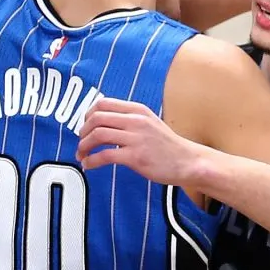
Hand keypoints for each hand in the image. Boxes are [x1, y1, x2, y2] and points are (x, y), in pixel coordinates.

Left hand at [76, 98, 202, 185]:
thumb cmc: (168, 146)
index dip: (88, 114)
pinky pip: (105, 155)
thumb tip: (104, 123)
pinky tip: (89, 165)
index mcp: (138, 110)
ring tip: (82, 155)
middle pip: (97, 118)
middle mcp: (136, 120)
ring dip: (84, 146)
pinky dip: (91, 161)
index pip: (103, 103)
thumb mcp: (150, 123)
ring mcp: (136, 138)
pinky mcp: (136, 157)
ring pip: (98, 135)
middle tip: (81, 142)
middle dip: (83, 131)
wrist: (188, 161)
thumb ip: (130, 120)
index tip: (85, 126)